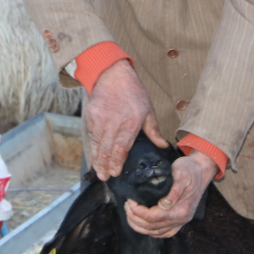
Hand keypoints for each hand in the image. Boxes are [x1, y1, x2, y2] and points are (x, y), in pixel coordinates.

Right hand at [87, 59, 167, 180]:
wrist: (114, 75)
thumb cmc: (134, 93)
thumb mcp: (148, 110)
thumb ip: (154, 131)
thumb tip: (163, 146)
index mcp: (130, 122)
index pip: (121, 147)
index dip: (117, 162)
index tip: (116, 173)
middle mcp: (114, 122)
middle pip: (106, 149)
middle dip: (105, 166)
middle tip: (105, 177)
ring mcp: (100, 118)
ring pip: (96, 144)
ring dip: (96, 160)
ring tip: (99, 172)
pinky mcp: (91, 115)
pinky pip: (91, 135)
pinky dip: (93, 147)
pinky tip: (95, 156)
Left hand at [125, 151, 217, 237]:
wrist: (201, 170)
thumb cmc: (189, 169)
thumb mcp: (181, 173)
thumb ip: (174, 189)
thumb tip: (164, 204)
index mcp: (181, 209)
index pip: (154, 217)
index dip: (138, 211)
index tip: (130, 200)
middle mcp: (181, 219)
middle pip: (152, 226)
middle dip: (135, 217)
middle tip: (127, 205)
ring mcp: (181, 221)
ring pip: (156, 232)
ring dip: (139, 225)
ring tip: (129, 213)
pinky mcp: (179, 220)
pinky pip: (163, 233)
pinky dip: (150, 231)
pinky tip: (141, 224)